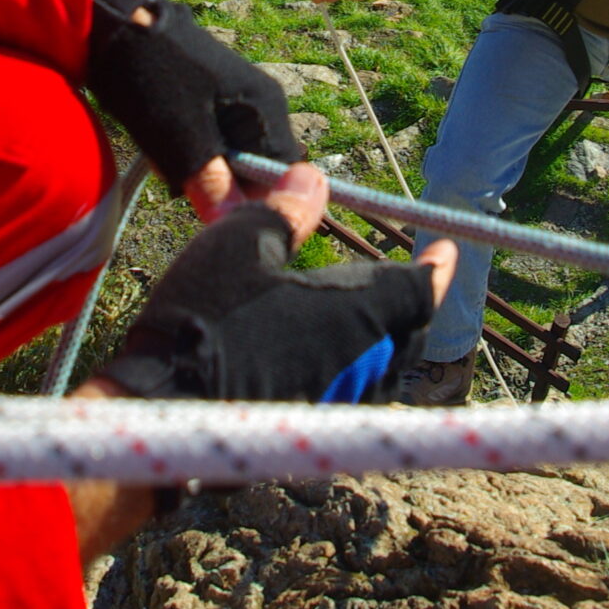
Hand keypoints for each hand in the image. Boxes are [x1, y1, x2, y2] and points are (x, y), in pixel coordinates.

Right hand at [65, 165, 454, 559]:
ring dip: (389, 343)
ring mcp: (340, 403)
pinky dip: (356, 371)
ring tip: (378, 321)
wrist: (162, 408)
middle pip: (410, 334)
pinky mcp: (311, 430)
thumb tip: (314, 178)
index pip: (420, 289)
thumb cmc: (204, 317)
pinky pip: (353, 397)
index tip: (446, 251)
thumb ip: (286, 212)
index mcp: (360, 311)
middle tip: (411, 282)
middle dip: (413, 307)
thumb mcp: (239, 243)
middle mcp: (364, 362)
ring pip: (386, 372)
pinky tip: (329, 361)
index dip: (435, 268)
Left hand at [87, 0, 300, 215]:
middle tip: (181, 177)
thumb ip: (212, 183)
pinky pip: (212, 138)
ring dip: (200, 166)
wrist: (115, 27)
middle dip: (222, 182)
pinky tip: (161, 139)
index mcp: (266, 107)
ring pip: (230, 155)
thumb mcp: (181, 139)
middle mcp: (262, 101)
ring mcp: (238, 97)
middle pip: (258, 166)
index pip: (285, 172)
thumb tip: (237, 225)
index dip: (257, 198)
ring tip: (164, 152)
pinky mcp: (214, 96)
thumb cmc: (152, 80)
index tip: (218, 207)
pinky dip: (189, 148)